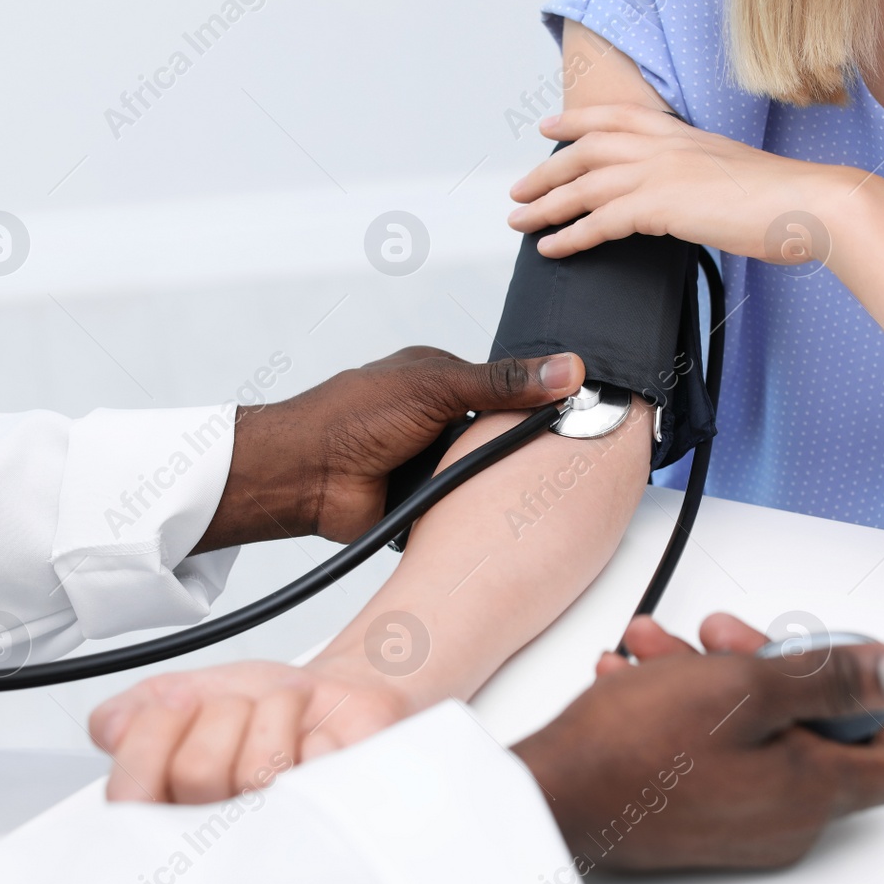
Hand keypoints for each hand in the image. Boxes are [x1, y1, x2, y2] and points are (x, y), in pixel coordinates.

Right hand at [88, 657, 413, 802]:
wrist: (325, 697)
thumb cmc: (255, 707)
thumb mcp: (181, 693)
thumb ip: (134, 709)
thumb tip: (112, 728)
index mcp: (169, 807)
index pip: (128, 796)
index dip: (150, 735)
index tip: (178, 702)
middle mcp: (217, 832)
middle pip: (196, 773)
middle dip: (223, 713)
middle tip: (240, 710)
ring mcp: (274, 828)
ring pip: (257, 769)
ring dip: (274, 712)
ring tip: (280, 715)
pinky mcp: (328, 816)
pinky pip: (315, 767)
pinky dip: (318, 733)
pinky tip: (315, 736)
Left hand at [195, 346, 583, 549]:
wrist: (305, 477)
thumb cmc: (351, 417)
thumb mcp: (437, 386)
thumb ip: (503, 382)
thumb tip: (566, 369)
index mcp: (440, 378)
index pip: (507, 385)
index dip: (539, 398)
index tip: (578, 409)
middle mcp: (438, 418)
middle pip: (501, 432)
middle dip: (522, 445)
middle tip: (567, 455)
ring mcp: (432, 461)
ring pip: (486, 472)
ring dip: (497, 480)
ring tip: (535, 487)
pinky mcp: (427, 502)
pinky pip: (466, 507)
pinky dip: (476, 510)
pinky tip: (499, 514)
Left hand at [507, 105, 857, 260]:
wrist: (810, 203)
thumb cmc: (783, 200)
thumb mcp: (732, 176)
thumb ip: (699, 180)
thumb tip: (686, 200)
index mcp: (681, 134)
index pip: (616, 118)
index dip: (576, 122)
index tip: (549, 129)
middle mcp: (665, 145)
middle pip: (586, 150)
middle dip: (546, 171)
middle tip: (519, 191)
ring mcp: (661, 172)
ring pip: (584, 185)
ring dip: (545, 205)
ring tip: (520, 222)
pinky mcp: (662, 205)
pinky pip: (599, 221)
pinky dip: (569, 235)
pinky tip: (552, 248)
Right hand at [511, 613, 883, 870]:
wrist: (551, 796)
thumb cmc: (634, 748)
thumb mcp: (746, 685)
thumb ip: (835, 674)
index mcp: (809, 789)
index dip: (872, 699)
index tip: (832, 660)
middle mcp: (783, 819)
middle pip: (811, 731)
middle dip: (769, 665)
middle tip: (729, 638)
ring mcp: (739, 823)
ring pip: (753, 732)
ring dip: (714, 675)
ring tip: (662, 645)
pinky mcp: (698, 820)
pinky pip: (715, 753)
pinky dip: (687, 707)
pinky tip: (640, 678)